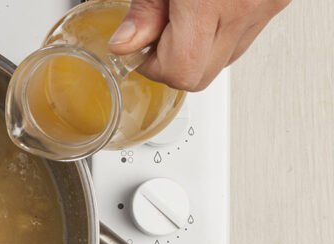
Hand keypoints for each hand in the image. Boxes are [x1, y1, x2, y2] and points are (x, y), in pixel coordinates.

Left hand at [107, 0, 290, 90]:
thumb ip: (145, 9)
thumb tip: (126, 45)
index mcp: (210, 2)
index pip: (181, 72)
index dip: (155, 68)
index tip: (142, 50)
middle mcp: (245, 8)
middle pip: (202, 75)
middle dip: (174, 62)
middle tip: (160, 32)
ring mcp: (267, 6)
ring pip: (225, 60)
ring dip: (199, 49)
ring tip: (187, 12)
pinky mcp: (279, 0)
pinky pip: (245, 37)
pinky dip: (222, 31)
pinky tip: (210, 6)